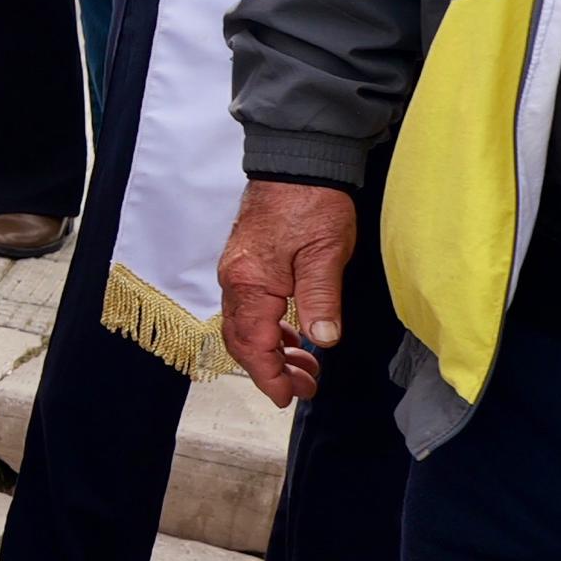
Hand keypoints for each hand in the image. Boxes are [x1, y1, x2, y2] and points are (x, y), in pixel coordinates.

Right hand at [219, 179, 360, 407]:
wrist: (297, 162)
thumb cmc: (312, 203)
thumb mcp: (325, 254)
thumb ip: (320, 299)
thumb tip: (322, 341)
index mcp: (250, 282)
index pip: (252, 343)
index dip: (269, 376)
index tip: (289, 398)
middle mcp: (235, 280)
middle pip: (242, 340)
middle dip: (271, 370)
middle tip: (306, 388)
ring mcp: (238, 271)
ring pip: (246, 326)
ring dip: (273, 351)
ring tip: (306, 367)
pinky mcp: (248, 263)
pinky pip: (251, 309)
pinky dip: (270, 330)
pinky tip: (293, 336)